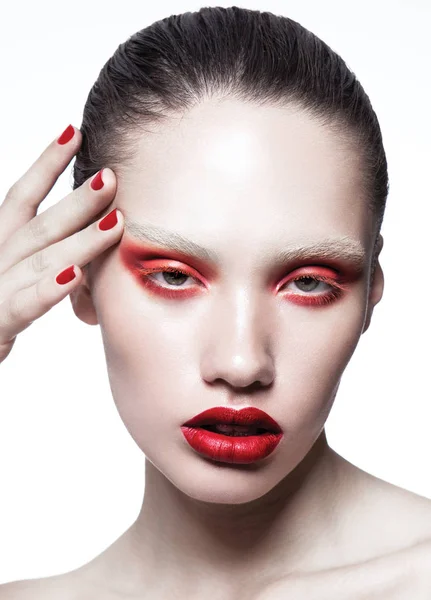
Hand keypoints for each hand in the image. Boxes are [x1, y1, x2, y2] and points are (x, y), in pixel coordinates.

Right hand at [0, 124, 123, 363]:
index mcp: (1, 244)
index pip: (22, 196)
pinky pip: (24, 305)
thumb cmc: (0, 309)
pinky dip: (48, 290)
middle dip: (77, 202)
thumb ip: (48, 260)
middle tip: (111, 178)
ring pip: (41, 259)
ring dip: (80, 241)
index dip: (46, 164)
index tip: (74, 133)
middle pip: (39, 225)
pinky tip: (75, 276)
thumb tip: (91, 245)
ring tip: (116, 224)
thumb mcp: (21, 278)